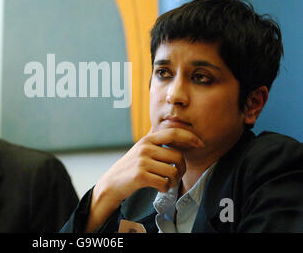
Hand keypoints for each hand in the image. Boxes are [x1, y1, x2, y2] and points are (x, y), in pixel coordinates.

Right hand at [85, 128, 203, 231]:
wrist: (112, 183)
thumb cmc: (131, 166)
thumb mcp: (141, 148)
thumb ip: (154, 139)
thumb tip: (169, 125)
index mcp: (147, 139)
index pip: (173, 133)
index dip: (190, 137)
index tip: (201, 143)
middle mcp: (145, 148)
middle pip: (177, 156)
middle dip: (182, 168)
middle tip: (177, 176)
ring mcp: (142, 161)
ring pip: (173, 171)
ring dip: (173, 181)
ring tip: (167, 183)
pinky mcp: (141, 176)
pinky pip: (164, 183)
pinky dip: (165, 188)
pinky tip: (159, 188)